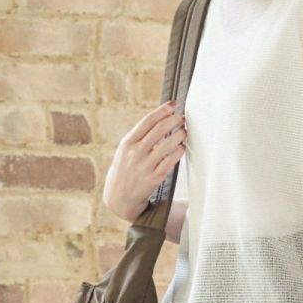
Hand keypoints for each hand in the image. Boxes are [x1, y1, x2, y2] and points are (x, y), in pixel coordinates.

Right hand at [103, 100, 186, 221]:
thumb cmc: (125, 169)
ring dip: (179, 136)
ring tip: (184, 132)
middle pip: (159, 131)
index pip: (147, 121)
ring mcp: (144, 166)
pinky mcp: (153, 179)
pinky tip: (181, 148)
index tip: (173, 105)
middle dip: (173, 121)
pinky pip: (169, 162)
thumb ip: (140, 136)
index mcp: (128, 143)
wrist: (118, 197)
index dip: (162, 111)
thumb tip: (161, 118)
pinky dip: (178, 152)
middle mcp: (135, 153)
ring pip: (167, 145)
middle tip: (181, 119)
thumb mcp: (125, 150)